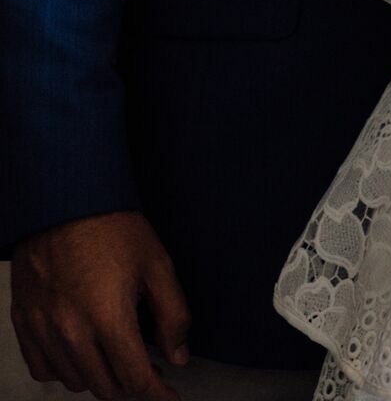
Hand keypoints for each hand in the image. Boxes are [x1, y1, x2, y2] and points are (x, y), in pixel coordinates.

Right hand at [11, 211, 189, 398]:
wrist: (65, 198)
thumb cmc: (111, 224)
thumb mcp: (157, 262)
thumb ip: (173, 313)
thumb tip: (178, 354)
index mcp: (108, 318)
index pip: (136, 380)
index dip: (158, 394)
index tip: (170, 397)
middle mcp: (72, 331)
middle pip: (107, 387)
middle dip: (133, 384)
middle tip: (148, 368)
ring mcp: (43, 329)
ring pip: (76, 382)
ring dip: (101, 377)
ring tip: (117, 354)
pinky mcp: (25, 321)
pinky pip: (44, 369)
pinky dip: (65, 370)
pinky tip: (82, 351)